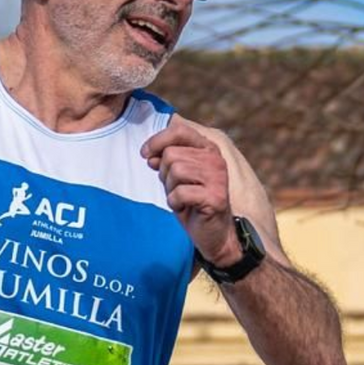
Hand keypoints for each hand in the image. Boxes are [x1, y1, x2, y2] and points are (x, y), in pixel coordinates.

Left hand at [142, 118, 237, 264]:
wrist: (214, 232)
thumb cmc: (192, 202)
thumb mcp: (176, 177)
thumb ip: (165, 161)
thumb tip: (149, 154)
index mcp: (208, 148)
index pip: (179, 131)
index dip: (157, 141)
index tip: (145, 155)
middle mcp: (215, 159)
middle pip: (171, 154)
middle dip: (165, 174)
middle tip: (176, 188)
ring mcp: (217, 178)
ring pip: (175, 171)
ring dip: (171, 189)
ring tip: (182, 198)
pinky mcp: (215, 197)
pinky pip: (179, 193)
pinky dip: (175, 203)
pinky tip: (186, 208)